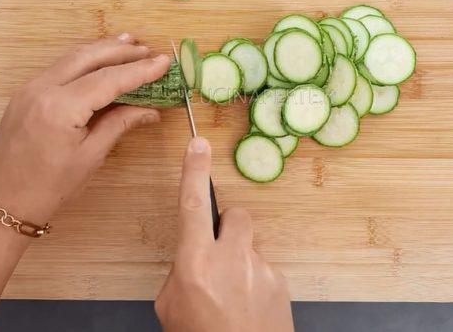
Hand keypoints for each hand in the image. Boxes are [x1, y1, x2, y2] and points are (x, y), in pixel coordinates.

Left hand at [0, 33, 170, 224]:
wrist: (0, 202)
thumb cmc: (48, 187)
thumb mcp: (90, 157)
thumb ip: (119, 125)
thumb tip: (150, 110)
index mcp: (60, 108)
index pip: (108, 79)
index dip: (139, 70)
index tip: (164, 62)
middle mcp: (43, 89)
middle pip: (88, 57)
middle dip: (121, 51)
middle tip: (149, 49)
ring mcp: (30, 88)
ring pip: (72, 57)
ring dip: (102, 50)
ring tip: (129, 44)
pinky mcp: (26, 93)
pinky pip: (60, 67)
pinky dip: (84, 60)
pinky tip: (100, 61)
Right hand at [155, 137, 293, 331]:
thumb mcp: (172, 307)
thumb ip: (182, 272)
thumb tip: (195, 258)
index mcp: (195, 264)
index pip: (193, 205)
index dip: (194, 172)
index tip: (197, 144)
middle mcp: (231, 260)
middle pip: (235, 215)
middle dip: (227, 226)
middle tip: (218, 254)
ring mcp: (261, 270)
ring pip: (249, 247)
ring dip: (240, 262)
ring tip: (233, 296)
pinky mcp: (281, 282)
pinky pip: (263, 269)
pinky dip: (255, 282)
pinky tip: (248, 308)